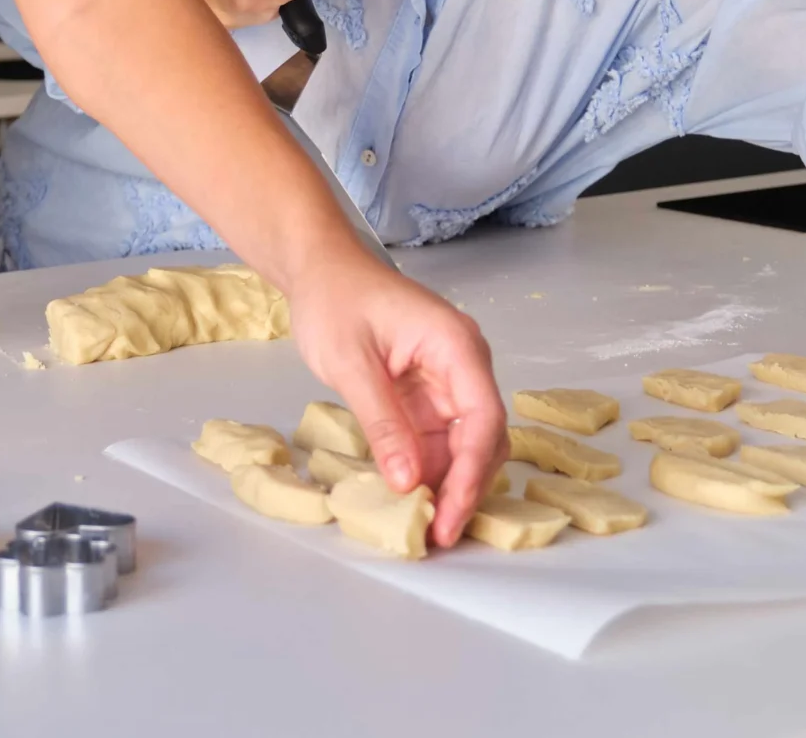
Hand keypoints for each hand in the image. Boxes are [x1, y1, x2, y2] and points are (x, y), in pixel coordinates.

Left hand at [285, 250, 507, 547]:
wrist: (321, 269)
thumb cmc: (335, 300)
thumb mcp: (350, 363)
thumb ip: (382, 422)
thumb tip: (407, 482)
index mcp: (456, 346)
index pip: (483, 418)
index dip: (470, 474)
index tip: (448, 517)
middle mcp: (464, 365)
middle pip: (483, 437)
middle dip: (465, 488)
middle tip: (438, 536)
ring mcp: (447, 383)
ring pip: (464, 445)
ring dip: (448, 485)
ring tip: (425, 527)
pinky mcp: (427, 397)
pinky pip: (438, 441)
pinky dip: (428, 472)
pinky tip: (410, 499)